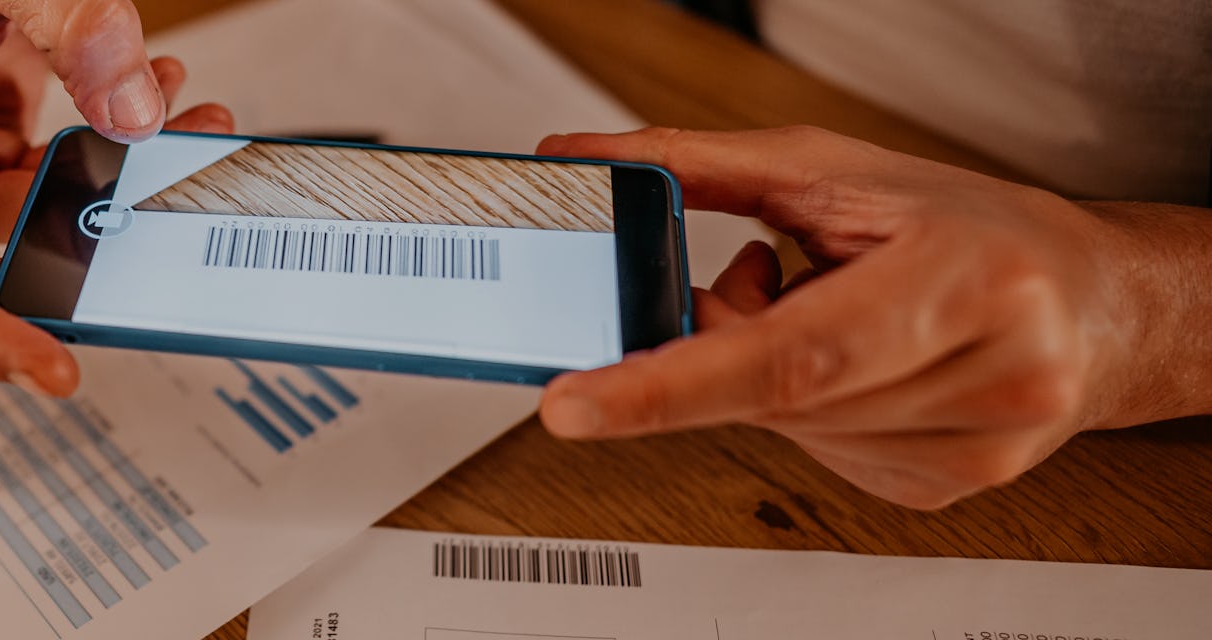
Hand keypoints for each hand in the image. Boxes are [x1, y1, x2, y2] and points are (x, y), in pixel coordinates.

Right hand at [0, 1, 221, 395]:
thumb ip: (66, 20)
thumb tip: (133, 107)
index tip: (53, 370)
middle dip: (84, 257)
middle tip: (163, 248)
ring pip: (42, 223)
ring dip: (122, 185)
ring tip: (194, 125)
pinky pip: (60, 185)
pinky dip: (117, 153)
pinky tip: (166, 102)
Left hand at [532, 126, 1211, 508]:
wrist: (1090, 302)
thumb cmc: (974, 230)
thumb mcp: (838, 172)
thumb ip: (699, 166)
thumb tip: (585, 162)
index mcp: (967, 282)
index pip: (791, 355)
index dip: (671, 384)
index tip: (575, 404)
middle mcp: (986, 376)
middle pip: (776, 396)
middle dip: (716, 348)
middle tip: (729, 284)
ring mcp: (971, 448)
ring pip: (784, 430)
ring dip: (757, 373)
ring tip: (815, 306)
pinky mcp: (942, 488)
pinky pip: (813, 456)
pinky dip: (796, 405)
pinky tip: (843, 360)